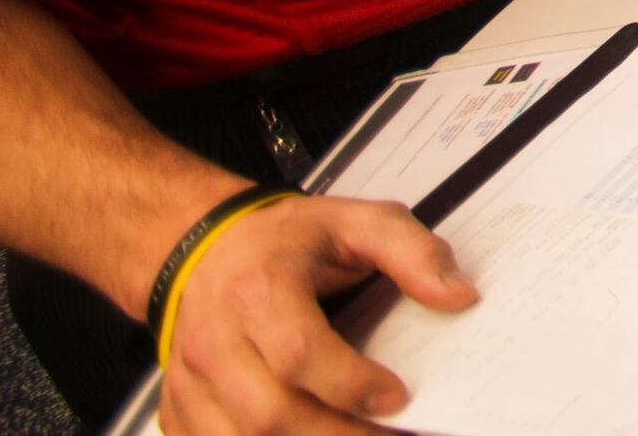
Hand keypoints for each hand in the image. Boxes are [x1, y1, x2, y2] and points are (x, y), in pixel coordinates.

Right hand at [159, 190, 477, 435]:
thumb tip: (458, 296)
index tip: (397, 396)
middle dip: (334, 434)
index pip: (300, 354)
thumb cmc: (281, 241)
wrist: (203, 247)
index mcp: (258, 288)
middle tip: (384, 434)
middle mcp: (214, 339)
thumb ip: (413, 253)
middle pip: (268, 413)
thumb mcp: (357, 223)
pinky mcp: (178, 407)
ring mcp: (188, 379)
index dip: (351, 385)